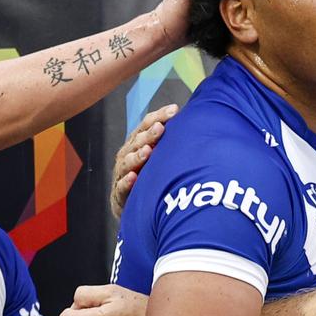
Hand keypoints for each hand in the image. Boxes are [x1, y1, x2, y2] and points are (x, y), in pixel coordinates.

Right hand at [110, 104, 176, 218]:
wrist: (132, 205)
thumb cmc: (149, 174)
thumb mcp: (158, 155)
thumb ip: (170, 139)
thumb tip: (196, 120)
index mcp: (137, 142)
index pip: (146, 125)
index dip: (159, 116)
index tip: (174, 110)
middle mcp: (127, 154)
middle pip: (137, 141)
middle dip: (149, 134)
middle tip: (160, 128)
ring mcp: (122, 173)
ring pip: (128, 162)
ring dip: (137, 156)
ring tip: (147, 151)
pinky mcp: (119, 193)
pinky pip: (122, 187)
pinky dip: (127, 182)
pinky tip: (133, 177)